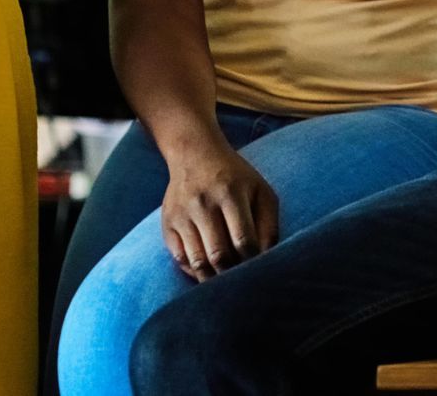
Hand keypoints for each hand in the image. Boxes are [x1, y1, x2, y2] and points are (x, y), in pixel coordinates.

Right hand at [158, 140, 279, 281]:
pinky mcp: (167, 224)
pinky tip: (209, 270)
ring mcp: (181, 215)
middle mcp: (202, 204)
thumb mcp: (261, 192)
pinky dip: (196, 271)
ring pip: (197, 262)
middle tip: (243, 281)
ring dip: (214, 279)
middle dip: (233, 274)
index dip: (254, 261)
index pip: (243, 240)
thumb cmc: (236, 178)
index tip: (259, 268)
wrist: (195, 155)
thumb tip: (267, 259)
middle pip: (218, 255)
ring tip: (227, 281)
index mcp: (230, 193)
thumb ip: (269, 225)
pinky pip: (180, 259)